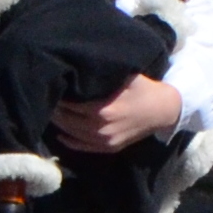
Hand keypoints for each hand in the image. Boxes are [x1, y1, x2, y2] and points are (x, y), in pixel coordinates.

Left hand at [56, 74, 185, 152]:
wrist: (163, 110)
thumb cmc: (142, 88)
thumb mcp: (124, 75)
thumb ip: (101, 74)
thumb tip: (77, 64)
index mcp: (102, 109)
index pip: (69, 103)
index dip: (59, 94)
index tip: (54, 84)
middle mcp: (100, 128)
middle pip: (66, 119)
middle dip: (55, 108)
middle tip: (49, 96)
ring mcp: (104, 140)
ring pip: (70, 133)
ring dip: (59, 122)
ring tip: (53, 109)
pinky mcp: (108, 148)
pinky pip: (81, 147)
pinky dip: (68, 140)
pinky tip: (60, 132)